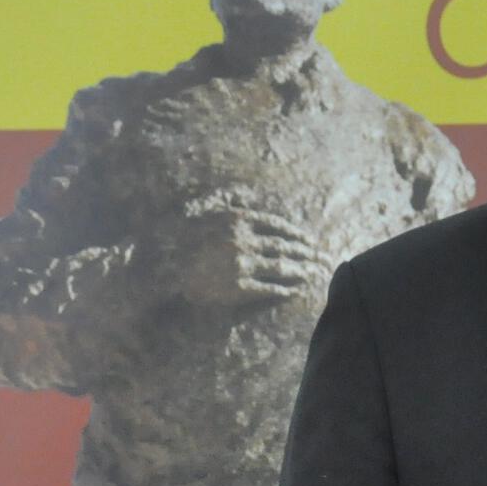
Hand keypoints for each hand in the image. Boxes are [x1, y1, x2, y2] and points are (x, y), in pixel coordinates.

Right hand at [178, 203, 335, 304]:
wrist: (165, 266)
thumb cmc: (182, 237)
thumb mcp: (205, 211)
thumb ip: (227, 202)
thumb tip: (243, 196)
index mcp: (238, 220)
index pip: (277, 225)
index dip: (296, 233)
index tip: (309, 239)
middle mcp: (244, 240)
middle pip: (284, 246)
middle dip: (306, 252)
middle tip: (321, 257)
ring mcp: (242, 264)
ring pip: (281, 266)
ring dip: (301, 270)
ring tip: (314, 273)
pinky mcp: (239, 287)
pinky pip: (269, 288)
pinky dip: (285, 289)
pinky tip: (296, 290)